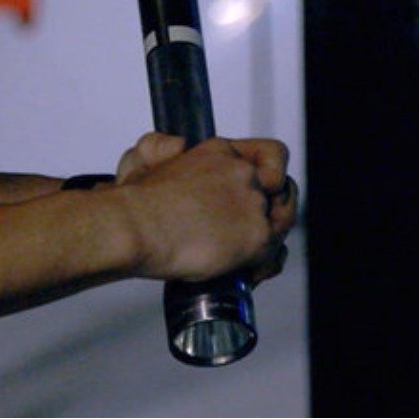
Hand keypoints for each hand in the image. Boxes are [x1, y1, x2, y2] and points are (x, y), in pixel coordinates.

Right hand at [110, 132, 296, 283]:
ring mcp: (252, 203)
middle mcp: (243, 172)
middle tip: (257, 228)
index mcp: (220, 151)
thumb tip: (179, 145)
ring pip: (283, 221)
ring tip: (250, 256)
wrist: (136, 227)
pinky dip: (262, 266)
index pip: (270, 157)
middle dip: (274, 209)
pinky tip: (246, 273)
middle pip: (282, 189)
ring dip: (269, 238)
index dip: (273, 174)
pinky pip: (274, 254)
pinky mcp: (256, 235)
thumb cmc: (135, 203)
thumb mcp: (145, 159)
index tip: (265, 188)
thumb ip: (162, 147)